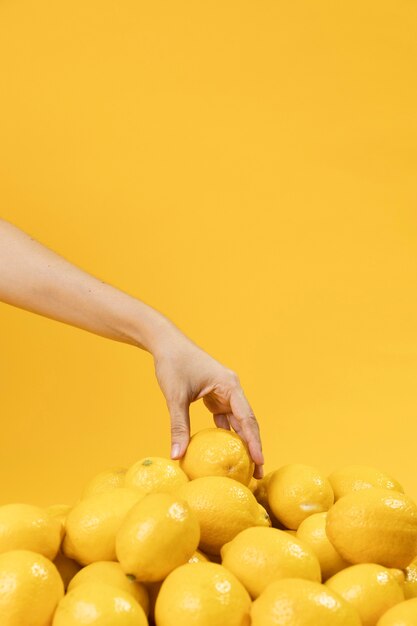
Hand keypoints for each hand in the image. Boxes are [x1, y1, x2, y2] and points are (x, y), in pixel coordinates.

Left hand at [152, 330, 263, 478]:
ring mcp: (224, 392)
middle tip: (256, 473)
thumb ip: (178, 426)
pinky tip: (225, 450)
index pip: (247, 418)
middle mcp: (231, 389)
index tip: (260, 462)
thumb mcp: (176, 396)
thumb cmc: (173, 364)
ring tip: (245, 466)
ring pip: (237, 421)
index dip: (254, 442)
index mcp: (230, 386)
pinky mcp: (214, 395)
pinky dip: (225, 433)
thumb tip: (177, 455)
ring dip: (241, 441)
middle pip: (247, 422)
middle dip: (252, 447)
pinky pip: (224, 417)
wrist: (166, 343)